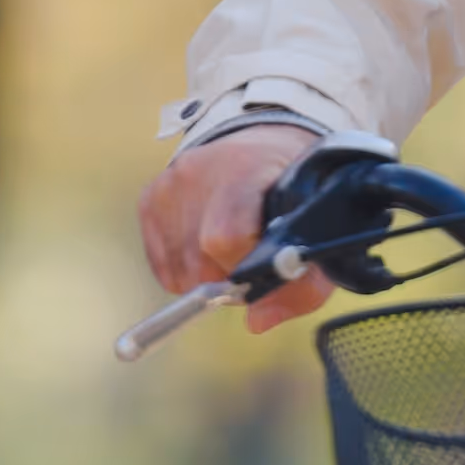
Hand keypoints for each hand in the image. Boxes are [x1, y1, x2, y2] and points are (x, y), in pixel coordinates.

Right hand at [137, 125, 333, 331]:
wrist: (260, 142)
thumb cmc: (292, 193)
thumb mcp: (314, 228)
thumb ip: (302, 283)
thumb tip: (257, 322)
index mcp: (244, 169)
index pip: (224, 238)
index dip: (244, 267)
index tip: (263, 266)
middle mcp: (198, 172)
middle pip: (200, 263)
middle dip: (228, 277)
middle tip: (250, 262)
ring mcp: (169, 184)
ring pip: (181, 272)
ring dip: (208, 276)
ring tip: (231, 251)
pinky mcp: (151, 199)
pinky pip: (164, 267)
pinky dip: (188, 270)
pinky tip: (208, 248)